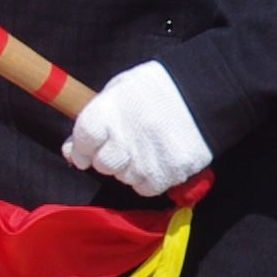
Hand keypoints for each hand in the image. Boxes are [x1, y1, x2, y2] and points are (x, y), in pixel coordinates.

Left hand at [60, 58, 208, 197]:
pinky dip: (150, 178)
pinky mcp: (169, 173)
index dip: (82, 148)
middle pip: (102, 165)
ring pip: (125, 178)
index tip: (88, 148)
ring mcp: (147, 159)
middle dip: (110, 157)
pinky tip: (160, 158)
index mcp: (107, 112)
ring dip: (132, 167)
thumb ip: (93, 119)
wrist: (206, 91)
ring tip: (148, 146)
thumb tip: (70, 150)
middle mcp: (124, 139)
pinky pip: (147, 188)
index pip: (81, 143)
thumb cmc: (156, 88)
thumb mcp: (119, 91)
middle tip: (126, 142)